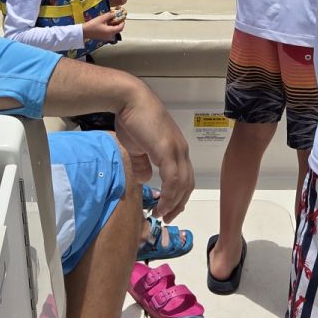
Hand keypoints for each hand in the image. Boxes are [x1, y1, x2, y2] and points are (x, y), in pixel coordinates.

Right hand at [40, 62, 194, 219]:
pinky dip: (169, 195)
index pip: (185, 177)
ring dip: (174, 202)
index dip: (179, 195)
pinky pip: (173, 179)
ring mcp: (176, 150)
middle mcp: (181, 151)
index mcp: (176, 149)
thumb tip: (145, 179)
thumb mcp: (137, 147)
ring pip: (182, 184)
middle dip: (179, 203)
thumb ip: (143, 163)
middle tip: (168, 217)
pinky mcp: (167, 151)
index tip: (169, 208)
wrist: (129, 100)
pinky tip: (161, 204)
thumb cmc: (132, 119)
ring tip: (163, 214)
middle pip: (188, 183)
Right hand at [83, 9, 125, 42]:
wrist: (84, 32)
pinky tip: (107, 24)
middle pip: (118, 30)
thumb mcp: (101, 18)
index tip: (122, 18)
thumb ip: (109, 15)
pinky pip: (110, 33)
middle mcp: (110, 36)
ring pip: (114, 31)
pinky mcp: (104, 37)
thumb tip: (114, 14)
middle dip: (119, 24)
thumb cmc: (92, 25)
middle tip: (117, 18)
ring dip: (114, 26)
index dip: (122, 22)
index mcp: (111, 32)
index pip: (121, 27)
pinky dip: (111, 28)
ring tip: (111, 20)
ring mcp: (107, 38)